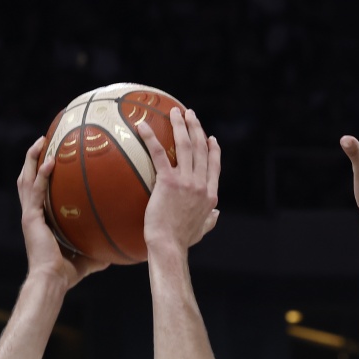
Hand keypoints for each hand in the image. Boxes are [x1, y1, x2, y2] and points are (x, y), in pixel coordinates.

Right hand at [19, 137, 107, 287]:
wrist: (52, 281)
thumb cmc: (66, 273)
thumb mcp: (86, 256)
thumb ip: (97, 249)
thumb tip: (115, 252)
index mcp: (41, 220)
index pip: (38, 191)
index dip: (41, 173)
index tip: (51, 157)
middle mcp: (32, 214)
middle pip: (27, 179)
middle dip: (33, 159)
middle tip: (43, 140)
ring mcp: (30, 215)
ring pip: (26, 179)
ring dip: (32, 159)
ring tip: (42, 141)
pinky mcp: (31, 218)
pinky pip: (36, 190)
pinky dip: (42, 175)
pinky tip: (51, 161)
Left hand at [135, 107, 219, 253]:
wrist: (169, 245)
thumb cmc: (182, 241)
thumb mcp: (202, 230)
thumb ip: (210, 220)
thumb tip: (217, 214)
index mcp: (210, 195)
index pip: (214, 167)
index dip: (213, 150)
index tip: (211, 139)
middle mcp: (201, 184)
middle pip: (201, 149)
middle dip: (196, 128)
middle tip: (190, 115)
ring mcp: (186, 181)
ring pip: (185, 145)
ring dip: (181, 125)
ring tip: (176, 112)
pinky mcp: (168, 181)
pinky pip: (159, 153)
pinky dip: (151, 137)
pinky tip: (142, 126)